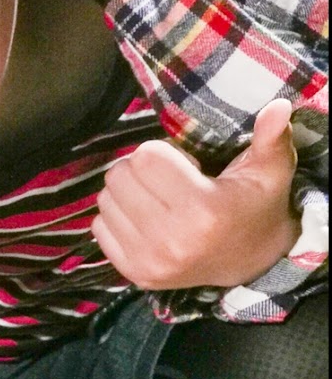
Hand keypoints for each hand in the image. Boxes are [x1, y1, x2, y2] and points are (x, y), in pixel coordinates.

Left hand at [93, 97, 298, 289]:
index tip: (185, 164)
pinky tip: (145, 219)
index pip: (146, 158)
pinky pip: (99, 226)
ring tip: (157, 198)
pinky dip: (116, 216)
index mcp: (202, 210)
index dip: (162, 152)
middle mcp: (170, 239)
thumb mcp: (270, 171)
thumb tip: (279, 106)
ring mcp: (147, 260)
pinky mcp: (132, 273)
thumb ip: (271, 137)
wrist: (250, 262)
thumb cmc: (256, 207)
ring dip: (126, 191)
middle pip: (120, 176)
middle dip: (139, 168)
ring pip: (105, 200)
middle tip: (165, 178)